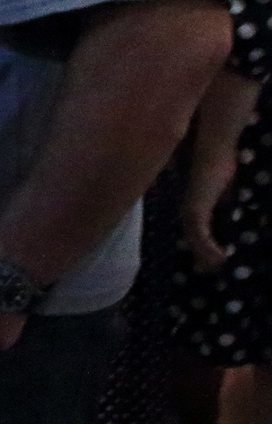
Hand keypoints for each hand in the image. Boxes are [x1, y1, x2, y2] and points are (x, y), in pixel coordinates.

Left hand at [185, 144, 240, 269]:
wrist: (213, 150)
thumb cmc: (221, 165)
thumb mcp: (227, 191)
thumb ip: (227, 204)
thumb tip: (234, 213)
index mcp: (195, 207)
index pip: (197, 234)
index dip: (205, 249)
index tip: (215, 264)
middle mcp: (188, 211)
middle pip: (194, 242)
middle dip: (203, 258)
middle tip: (213, 273)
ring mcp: (190, 212)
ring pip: (196, 242)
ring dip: (207, 257)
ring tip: (220, 269)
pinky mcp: (195, 210)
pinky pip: (201, 236)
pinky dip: (210, 249)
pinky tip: (222, 260)